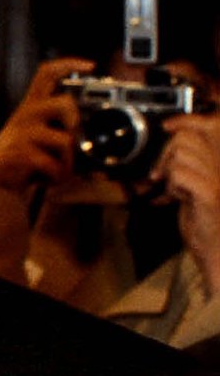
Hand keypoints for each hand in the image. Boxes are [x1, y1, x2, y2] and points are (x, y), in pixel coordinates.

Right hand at [0, 57, 95, 194]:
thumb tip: (94, 136)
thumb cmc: (18, 162)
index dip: (69, 65)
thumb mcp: (36, 138)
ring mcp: (22, 132)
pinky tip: (47, 179)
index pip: (46, 74)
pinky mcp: (20, 152)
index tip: (91, 65)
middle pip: (64, 103)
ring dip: (68, 163)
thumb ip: (59, 130)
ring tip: (58, 171)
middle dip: (77, 124)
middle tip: (72, 140)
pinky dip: (58, 177)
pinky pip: (56, 165)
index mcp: (30, 107)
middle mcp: (25, 114)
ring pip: (66, 141)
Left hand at [151, 113, 219, 292]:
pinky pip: (180, 173)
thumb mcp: (191, 190)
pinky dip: (172, 184)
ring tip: (174, 189)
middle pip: (188, 138)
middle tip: (161, 175)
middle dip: (167, 153)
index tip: (167, 126)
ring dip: (169, 170)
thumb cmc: (204, 224)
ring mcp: (217, 180)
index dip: (184, 122)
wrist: (217, 253)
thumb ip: (184, 170)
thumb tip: (166, 152)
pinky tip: (177, 198)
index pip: (204, 129)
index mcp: (218, 165)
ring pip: (182, 154)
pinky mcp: (209, 194)